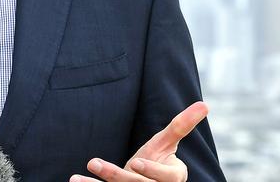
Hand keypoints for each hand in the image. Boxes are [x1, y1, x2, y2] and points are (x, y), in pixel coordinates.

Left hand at [70, 101, 208, 181]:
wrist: (145, 180)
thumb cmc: (158, 160)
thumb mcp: (166, 143)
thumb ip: (181, 125)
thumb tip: (204, 104)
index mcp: (173, 178)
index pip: (166, 177)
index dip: (152, 171)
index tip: (136, 163)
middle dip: (116, 175)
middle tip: (94, 162)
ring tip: (78, 176)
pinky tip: (75, 180)